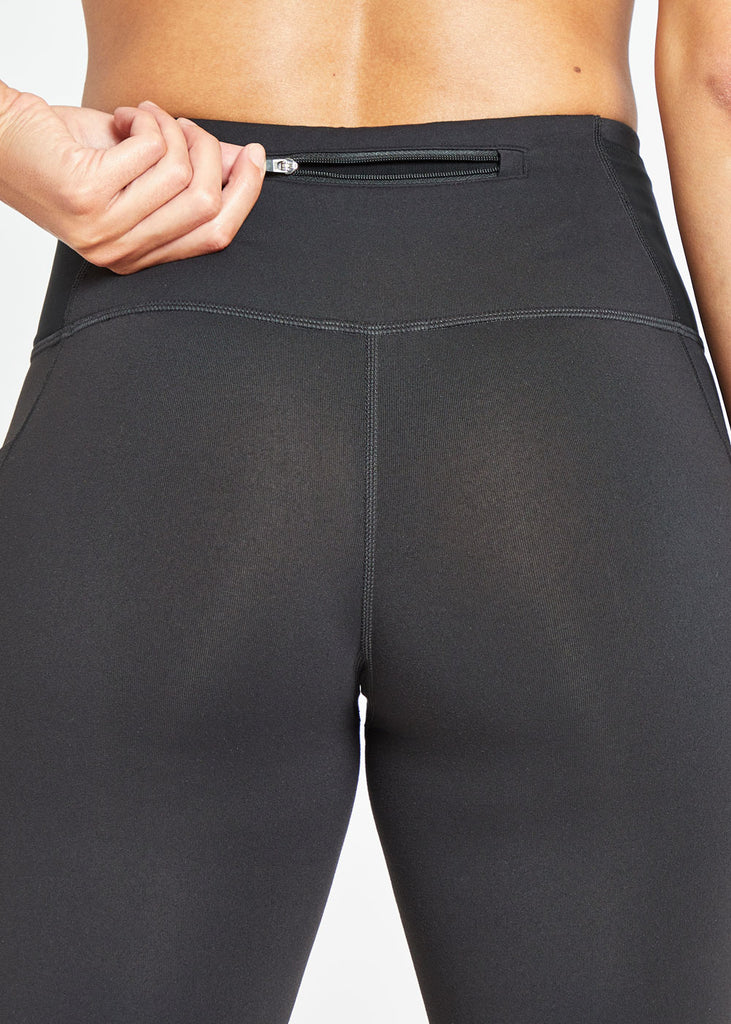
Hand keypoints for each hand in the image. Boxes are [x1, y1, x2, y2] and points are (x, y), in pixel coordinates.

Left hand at [0, 91, 266, 273]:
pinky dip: (143, 120)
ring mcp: (105, 230)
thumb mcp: (139, 164)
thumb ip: (190, 169)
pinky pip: (149, 152)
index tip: (253, 156)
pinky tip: (121, 117)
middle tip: (183, 125)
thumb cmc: (66, 152)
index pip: (215, 236)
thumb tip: (241, 162)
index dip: (243, 194)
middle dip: (208, 153)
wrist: (6, 140)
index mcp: (139, 254)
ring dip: (169, 129)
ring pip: (180, 175)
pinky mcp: (88, 198)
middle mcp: (123, 252)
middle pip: (206, 208)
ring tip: (141, 116)